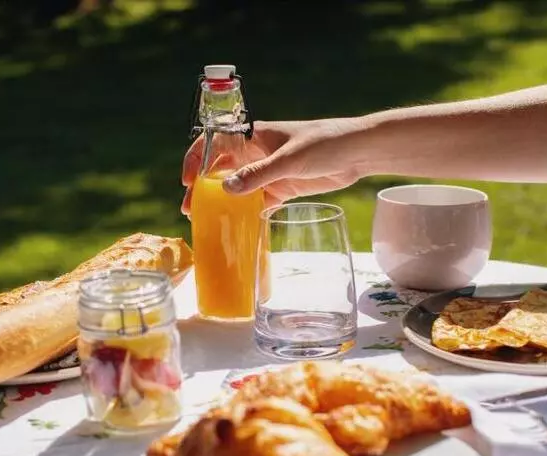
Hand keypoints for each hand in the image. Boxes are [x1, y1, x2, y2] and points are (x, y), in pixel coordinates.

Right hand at [180, 118, 365, 215]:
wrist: (358, 152)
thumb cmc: (325, 142)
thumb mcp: (290, 159)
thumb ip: (259, 174)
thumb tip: (227, 189)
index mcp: (253, 136)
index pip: (215, 143)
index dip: (197, 159)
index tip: (188, 181)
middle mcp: (256, 154)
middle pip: (221, 171)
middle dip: (204, 189)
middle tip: (191, 210)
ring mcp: (268, 172)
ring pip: (237, 189)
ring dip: (222, 204)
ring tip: (207, 222)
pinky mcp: (282, 188)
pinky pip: (257, 202)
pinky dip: (246, 213)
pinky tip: (236, 227)